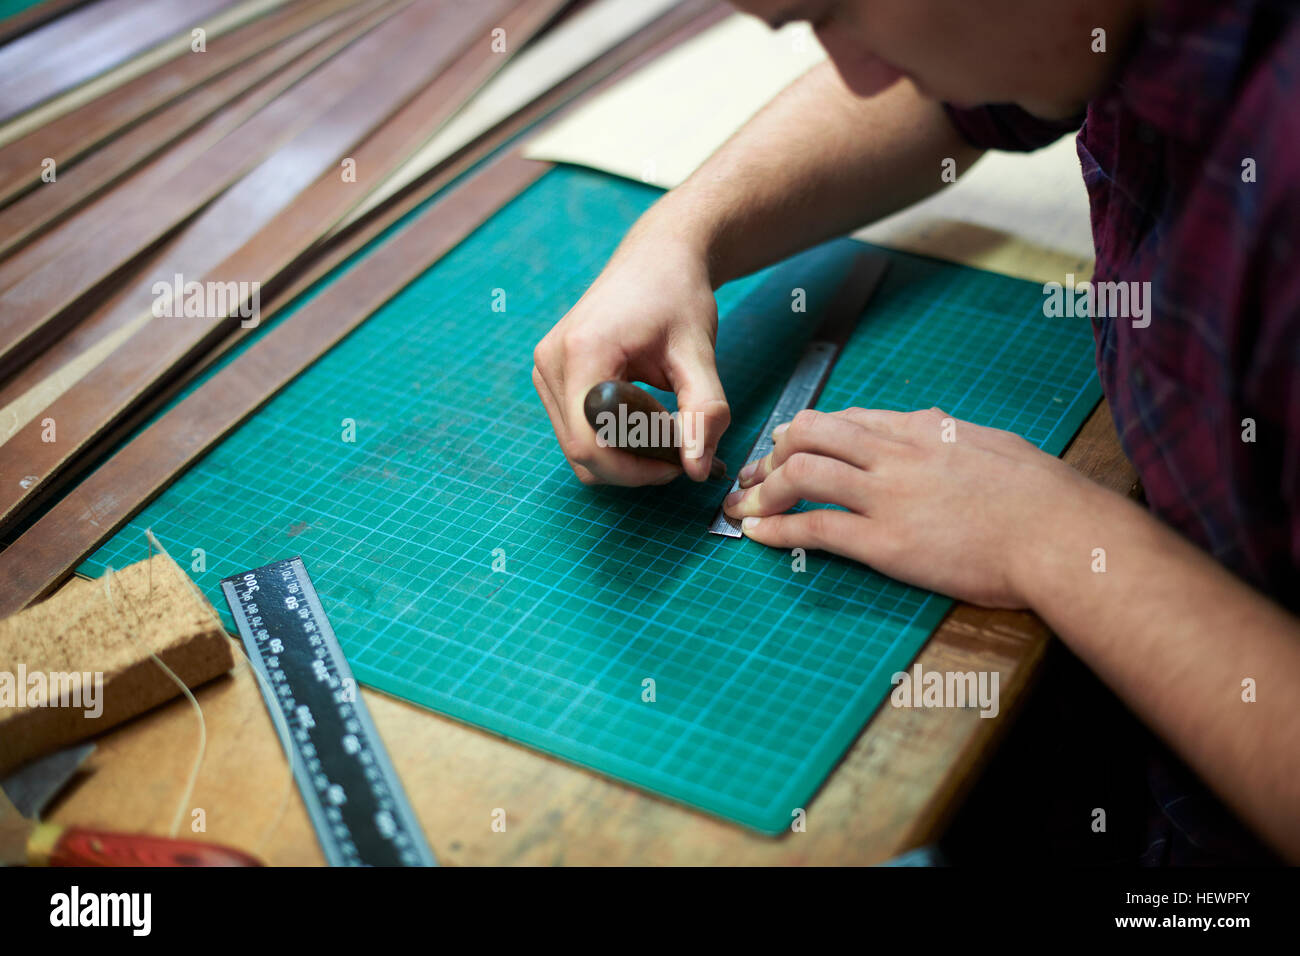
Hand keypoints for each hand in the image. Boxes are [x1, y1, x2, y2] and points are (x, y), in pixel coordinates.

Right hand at [532, 222, 729, 485]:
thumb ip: (703, 412)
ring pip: (577, 448)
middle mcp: (551, 363)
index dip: (635, 471)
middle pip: (581, 452)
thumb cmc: (678, 297)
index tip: (678, 465)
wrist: (658, 259)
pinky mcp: (551, 376)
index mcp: (582, 353)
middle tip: (680, 449)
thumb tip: (699, 471)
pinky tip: (645, 416)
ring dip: (623, 455)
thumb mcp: (698, 353)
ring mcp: (546, 370)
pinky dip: (612, 439)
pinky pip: (576, 430)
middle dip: (633, 466)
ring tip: (665, 427)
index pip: (591, 444)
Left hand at [722, 406, 1101, 607]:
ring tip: (741, 506)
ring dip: (762, 489)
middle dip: (774, 451)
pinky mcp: (886, 543)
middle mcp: (896, 453)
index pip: (847, 418)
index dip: (807, 432)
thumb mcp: (994, 446)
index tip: (787, 445)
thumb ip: (953, 437)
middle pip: (811, 432)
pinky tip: (755, 536)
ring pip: (802, 473)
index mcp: (924, 429)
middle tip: (755, 472)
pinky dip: (776, 529)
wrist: (1064, 537)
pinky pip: (815, 528)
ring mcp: (888, 497)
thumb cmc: (1046, 498)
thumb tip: (932, 429)